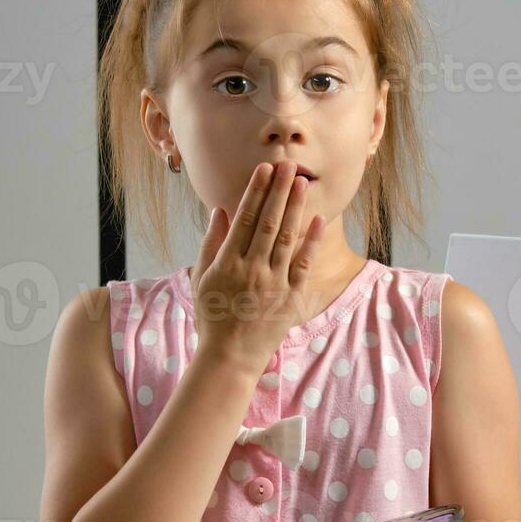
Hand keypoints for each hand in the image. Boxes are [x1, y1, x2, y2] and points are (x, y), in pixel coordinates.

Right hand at [192, 160, 322, 375]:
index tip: (264, 170)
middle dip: (280, 191)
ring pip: (287, 238)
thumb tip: (220, 210)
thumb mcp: (202, 278)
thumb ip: (211, 243)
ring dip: (296, 208)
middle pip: (269, 222)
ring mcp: (273, 283)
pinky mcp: (291, 298)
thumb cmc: (212, 316)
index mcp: (228, 262)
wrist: (230, 356)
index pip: (245, 219)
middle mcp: (252, 269)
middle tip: (289, 165)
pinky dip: (311, 242)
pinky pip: (303, 265)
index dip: (256, 192)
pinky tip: (318, 220)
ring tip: (303, 183)